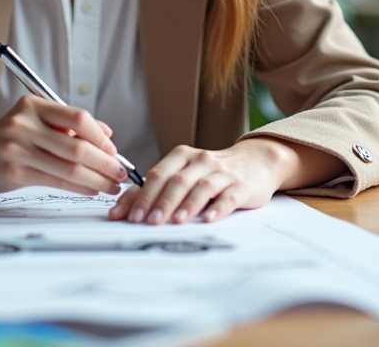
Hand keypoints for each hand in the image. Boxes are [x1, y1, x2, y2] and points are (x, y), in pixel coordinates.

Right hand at [0, 95, 127, 194]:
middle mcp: (25, 124)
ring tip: (111, 185)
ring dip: (97, 179)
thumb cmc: (8, 136)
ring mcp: (17, 149)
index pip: (78, 118)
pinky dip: (79, 187)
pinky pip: (56, 182)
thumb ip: (68, 124)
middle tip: (121, 173)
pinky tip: (91, 189)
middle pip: (77, 147)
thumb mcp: (35, 119)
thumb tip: (107, 134)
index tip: (113, 151)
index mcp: (34, 105)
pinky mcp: (14, 172)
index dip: (101, 137)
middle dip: (105, 163)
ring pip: (69, 168)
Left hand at [108, 139, 290, 224]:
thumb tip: (121, 211)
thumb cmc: (212, 172)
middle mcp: (201, 160)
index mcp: (182, 156)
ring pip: (202, 187)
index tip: (129, 216)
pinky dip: (218, 207)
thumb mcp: (184, 174)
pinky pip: (229, 196)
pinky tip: (209, 219)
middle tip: (149, 221)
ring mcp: (222, 173)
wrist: (256, 161)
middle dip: (161, 201)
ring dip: (187, 205)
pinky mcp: (242, 186)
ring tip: (176, 222)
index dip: (142, 195)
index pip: (157, 174)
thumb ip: (155, 189)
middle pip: (177, 180)